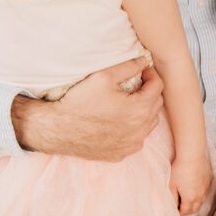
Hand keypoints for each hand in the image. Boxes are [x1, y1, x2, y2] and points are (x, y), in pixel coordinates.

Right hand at [14, 57, 163, 161]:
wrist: (57, 129)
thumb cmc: (80, 101)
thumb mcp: (104, 76)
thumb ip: (129, 66)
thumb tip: (144, 61)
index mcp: (140, 109)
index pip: (158, 86)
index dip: (151, 74)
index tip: (142, 70)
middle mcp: (140, 130)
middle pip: (156, 105)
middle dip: (149, 91)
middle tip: (136, 84)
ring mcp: (131, 145)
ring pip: (149, 123)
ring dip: (144, 111)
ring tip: (129, 101)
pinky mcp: (121, 154)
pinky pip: (137, 139)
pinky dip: (134, 128)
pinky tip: (120, 120)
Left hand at [169, 155, 212, 214]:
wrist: (193, 155)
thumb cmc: (180, 168)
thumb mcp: (171, 184)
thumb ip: (172, 197)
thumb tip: (172, 205)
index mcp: (190, 198)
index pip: (185, 212)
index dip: (179, 212)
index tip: (175, 210)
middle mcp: (200, 195)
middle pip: (195, 209)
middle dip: (188, 211)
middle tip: (181, 208)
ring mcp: (206, 188)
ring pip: (202, 201)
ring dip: (195, 203)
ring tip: (188, 199)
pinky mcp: (209, 180)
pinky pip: (205, 191)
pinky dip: (200, 194)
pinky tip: (195, 188)